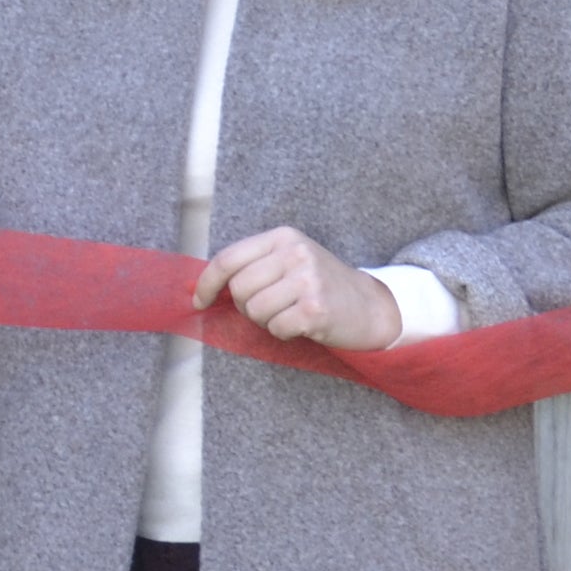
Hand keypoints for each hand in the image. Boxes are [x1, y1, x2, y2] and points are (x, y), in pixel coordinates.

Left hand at [190, 227, 402, 348]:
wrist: (371, 305)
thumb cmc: (321, 285)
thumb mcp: (290, 261)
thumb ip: (253, 265)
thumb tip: (203, 285)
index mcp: (283, 237)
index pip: (228, 258)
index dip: (207, 283)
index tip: (199, 301)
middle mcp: (295, 253)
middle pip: (240, 289)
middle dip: (247, 307)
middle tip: (271, 309)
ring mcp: (307, 280)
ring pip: (255, 311)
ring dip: (266, 322)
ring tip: (288, 315)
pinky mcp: (316, 308)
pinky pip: (276, 328)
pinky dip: (283, 333)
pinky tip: (302, 325)